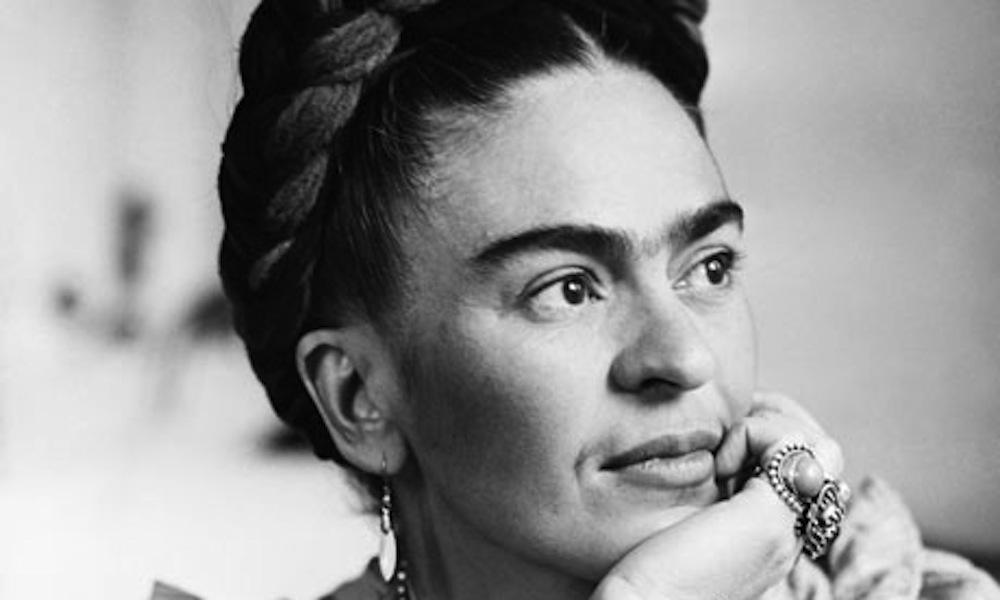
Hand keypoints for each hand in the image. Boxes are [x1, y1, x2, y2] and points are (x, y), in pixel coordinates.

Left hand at [590, 392, 843, 599]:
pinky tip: (716, 464)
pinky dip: (754, 433)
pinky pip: (791, 443)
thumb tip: (701, 456)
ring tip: (722, 454)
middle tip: (727, 434)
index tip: (723, 443)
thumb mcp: (687, 524)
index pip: (809, 470)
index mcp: (772, 536)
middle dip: (780, 422)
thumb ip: (710, 498)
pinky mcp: (768, 517)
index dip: (772, 437)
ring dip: (772, 427)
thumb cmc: (647, 573)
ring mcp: (785, 527)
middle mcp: (789, 534)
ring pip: (822, 447)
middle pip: (824, 455)